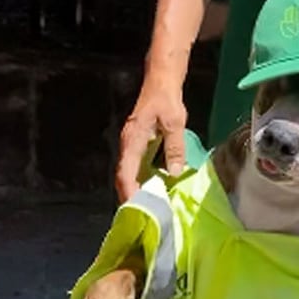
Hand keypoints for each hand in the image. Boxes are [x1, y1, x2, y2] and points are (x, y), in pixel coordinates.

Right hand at [116, 82, 187, 200]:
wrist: (160, 81)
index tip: (135, 209)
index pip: (125, 173)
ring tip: (149, 208)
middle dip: (130, 196)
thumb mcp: (175, 124)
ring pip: (129, 173)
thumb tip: (174, 174)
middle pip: (123, 176)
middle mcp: (127, 145)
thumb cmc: (167, 100)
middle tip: (143, 216)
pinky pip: (136, 166)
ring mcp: (131, 144)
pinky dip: (142, 179)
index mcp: (132, 141)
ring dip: (136, 189)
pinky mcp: (138, 143)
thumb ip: (174, 149)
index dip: (129, 192)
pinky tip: (153, 189)